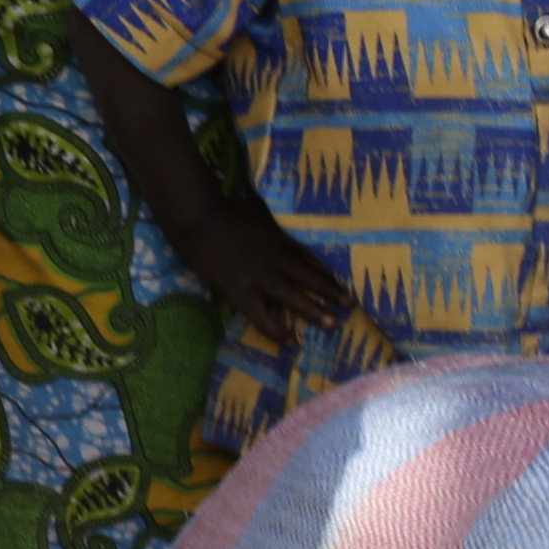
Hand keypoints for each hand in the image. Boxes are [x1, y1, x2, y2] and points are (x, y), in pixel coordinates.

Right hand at [185, 203, 351, 351]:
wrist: (196, 218)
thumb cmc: (224, 209)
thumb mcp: (258, 207)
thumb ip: (275, 213)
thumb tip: (289, 207)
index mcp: (280, 239)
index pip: (312, 256)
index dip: (330, 268)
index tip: (349, 278)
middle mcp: (275, 260)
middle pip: (309, 278)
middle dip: (331, 292)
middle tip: (351, 305)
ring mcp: (258, 277)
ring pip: (292, 298)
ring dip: (314, 312)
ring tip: (333, 324)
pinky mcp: (239, 291)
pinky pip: (261, 316)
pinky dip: (276, 330)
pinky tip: (289, 341)